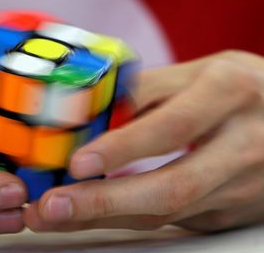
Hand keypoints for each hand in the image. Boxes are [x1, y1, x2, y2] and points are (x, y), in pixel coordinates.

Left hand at [24, 50, 263, 231]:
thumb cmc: (238, 91)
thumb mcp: (198, 74)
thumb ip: (144, 92)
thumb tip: (86, 117)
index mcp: (228, 94)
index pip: (172, 126)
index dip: (123, 148)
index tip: (76, 164)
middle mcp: (241, 145)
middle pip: (172, 186)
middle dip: (104, 202)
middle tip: (52, 207)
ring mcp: (239, 186)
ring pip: (166, 213)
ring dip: (104, 216)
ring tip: (57, 215)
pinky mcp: (229, 212)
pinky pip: (171, 219)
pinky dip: (126, 217)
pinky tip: (91, 213)